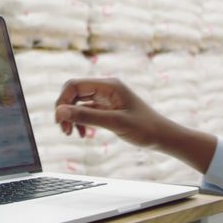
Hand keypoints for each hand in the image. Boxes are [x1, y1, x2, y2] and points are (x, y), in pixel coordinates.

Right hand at [55, 78, 218, 172]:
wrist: (163, 137)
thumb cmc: (145, 128)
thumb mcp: (114, 123)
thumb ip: (86, 117)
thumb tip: (60, 112)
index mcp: (109, 85)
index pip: (74, 85)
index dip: (62, 101)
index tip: (59, 120)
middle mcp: (106, 88)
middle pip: (74, 93)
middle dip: (65, 110)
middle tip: (64, 130)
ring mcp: (106, 98)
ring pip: (78, 103)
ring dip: (71, 117)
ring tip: (71, 134)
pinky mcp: (107, 109)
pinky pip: (86, 112)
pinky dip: (81, 122)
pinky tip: (84, 134)